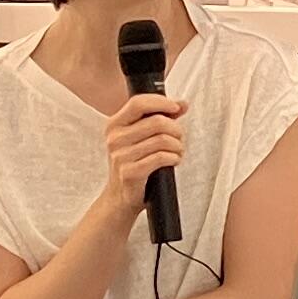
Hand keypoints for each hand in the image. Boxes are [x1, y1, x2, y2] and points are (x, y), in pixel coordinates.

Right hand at [102, 92, 186, 221]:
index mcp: (114, 125)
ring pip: (162, 140)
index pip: (138, 103)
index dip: (161, 102)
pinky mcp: (130, 172)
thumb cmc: (135, 163)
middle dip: (176, 130)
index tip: (176, 108)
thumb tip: (183, 104)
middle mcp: (115, 138)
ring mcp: (121, 156)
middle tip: (179, 138)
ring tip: (177, 152)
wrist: (121, 196)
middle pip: (157, 122)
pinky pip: (161, 157)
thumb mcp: (143, 137)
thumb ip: (162, 117)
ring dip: (178, 146)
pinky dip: (174, 158)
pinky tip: (173, 161)